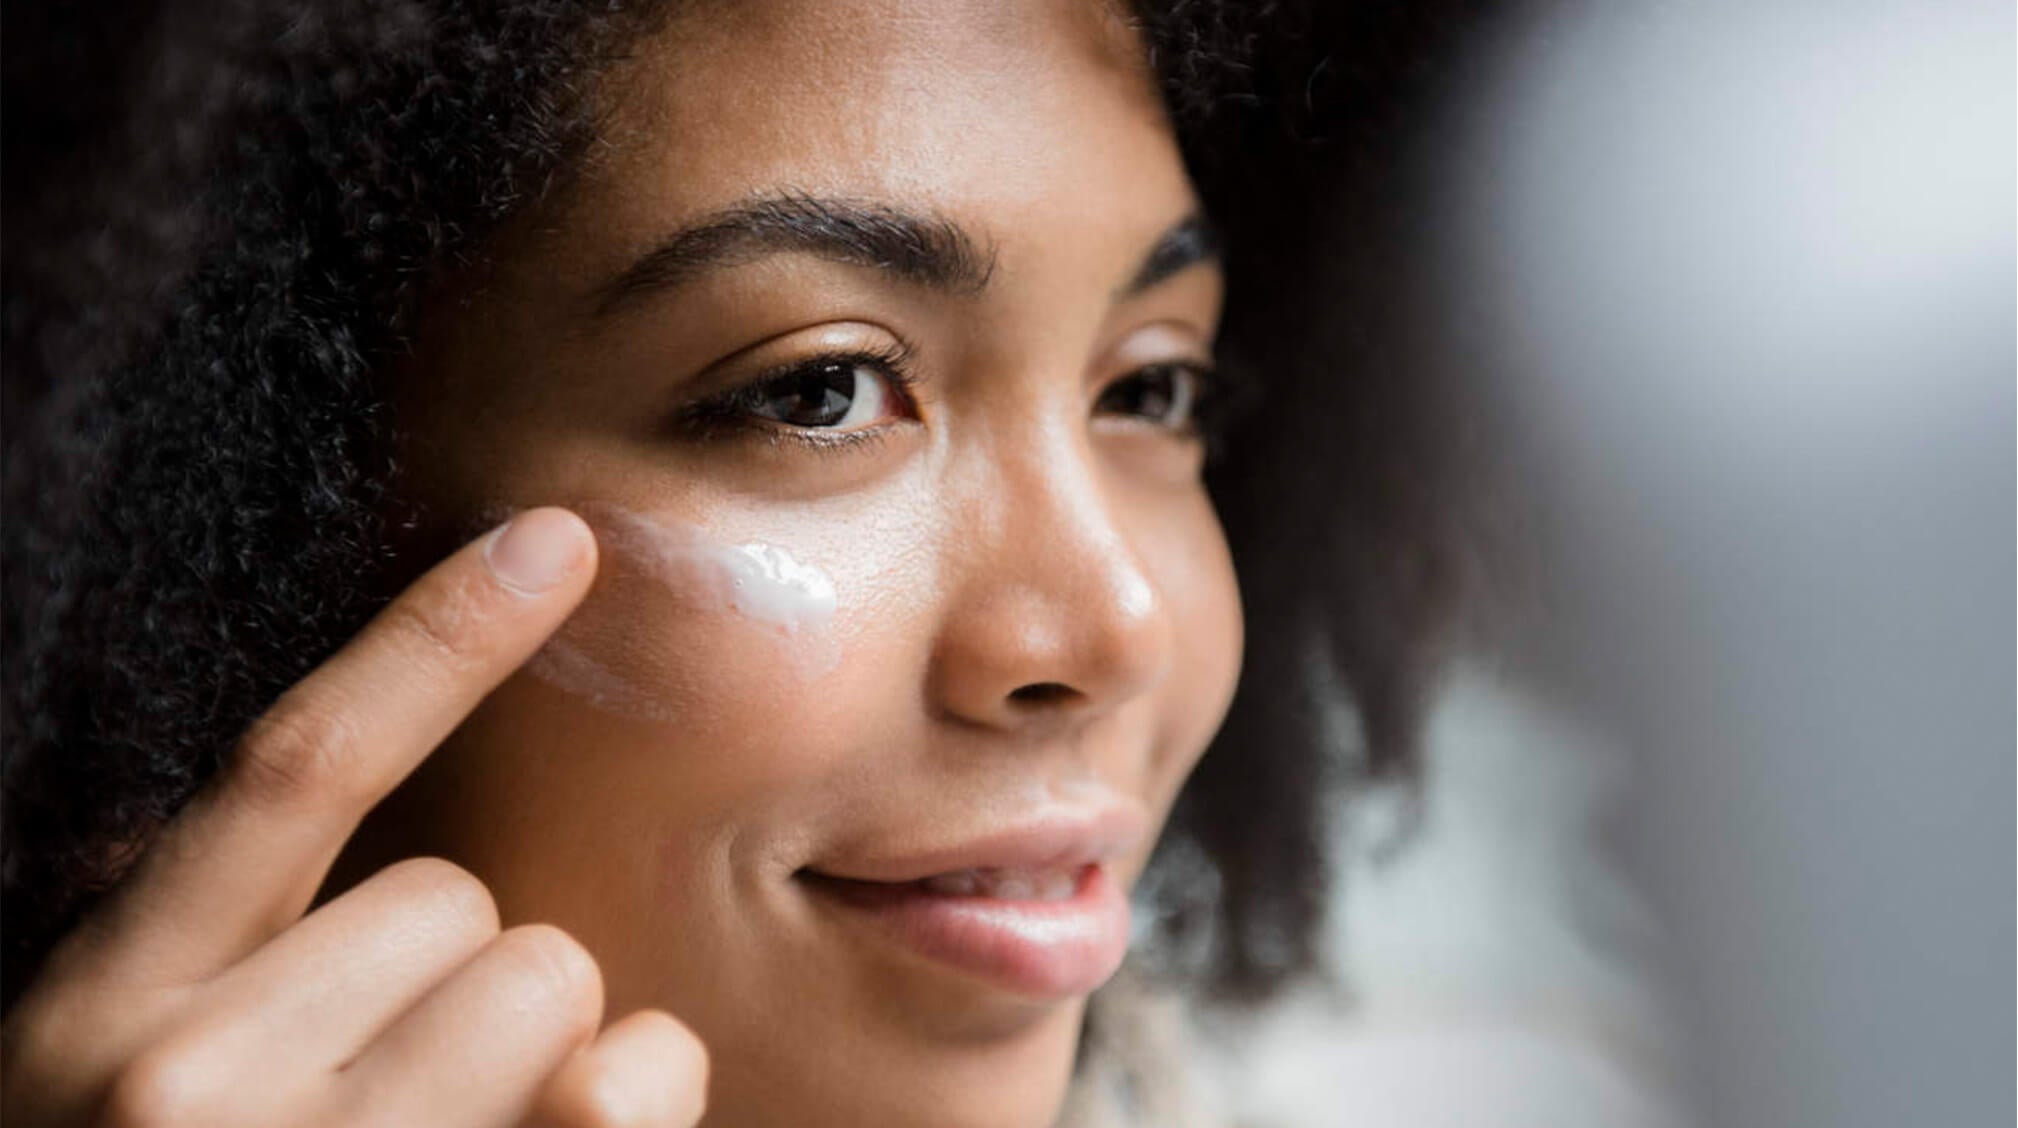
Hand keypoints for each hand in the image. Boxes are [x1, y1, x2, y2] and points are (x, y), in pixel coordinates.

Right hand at [0, 507, 708, 1127]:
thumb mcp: (142, 1085)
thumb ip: (242, 960)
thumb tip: (402, 855)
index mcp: (99, 1009)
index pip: (294, 770)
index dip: (436, 640)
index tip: (556, 539)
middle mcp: (185, 1082)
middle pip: (458, 896)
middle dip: (462, 976)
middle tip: (394, 1097)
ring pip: (552, 976)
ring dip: (540, 1053)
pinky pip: (637, 1075)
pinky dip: (634, 1102)